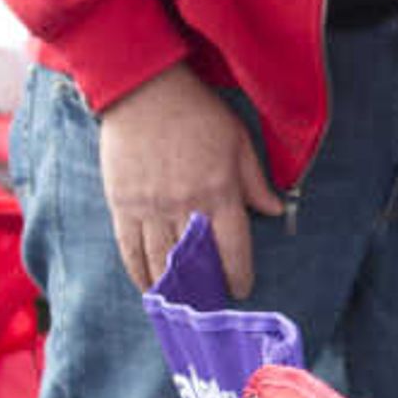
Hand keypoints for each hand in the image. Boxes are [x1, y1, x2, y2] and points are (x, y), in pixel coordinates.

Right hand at [94, 63, 283, 295]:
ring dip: (171, 286)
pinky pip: (129, 247)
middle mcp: (184, 205)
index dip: (237, 273)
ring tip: (180, 303)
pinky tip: (148, 286)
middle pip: (194, 259)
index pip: (232, 245)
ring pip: (160, 259)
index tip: (240, 289)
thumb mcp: (240, 142)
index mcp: (219, 191)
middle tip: (208, 305)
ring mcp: (149, 206)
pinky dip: (138, 271)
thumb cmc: (199, 114)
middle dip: (203, 287)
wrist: (145, 92)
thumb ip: (256, 181)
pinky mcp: (122, 203)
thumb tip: (275, 211)